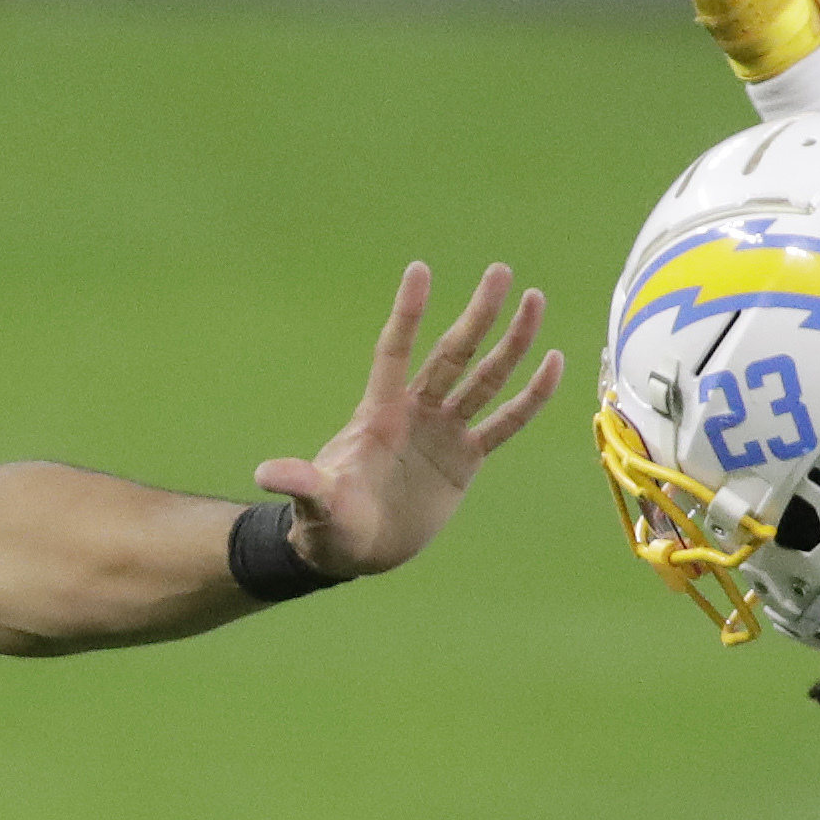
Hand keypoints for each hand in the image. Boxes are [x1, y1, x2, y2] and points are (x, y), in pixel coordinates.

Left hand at [257, 261, 559, 583]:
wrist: (355, 550)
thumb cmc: (327, 522)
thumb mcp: (315, 505)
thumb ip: (301, 484)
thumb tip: (266, 474)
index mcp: (379, 414)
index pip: (395, 352)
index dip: (408, 314)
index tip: (420, 269)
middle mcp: (416, 412)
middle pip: (453, 353)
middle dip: (478, 315)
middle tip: (501, 272)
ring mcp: (444, 432)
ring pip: (485, 378)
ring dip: (512, 343)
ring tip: (536, 300)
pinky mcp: (466, 459)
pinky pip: (505, 423)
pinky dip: (530, 397)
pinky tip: (553, 363)